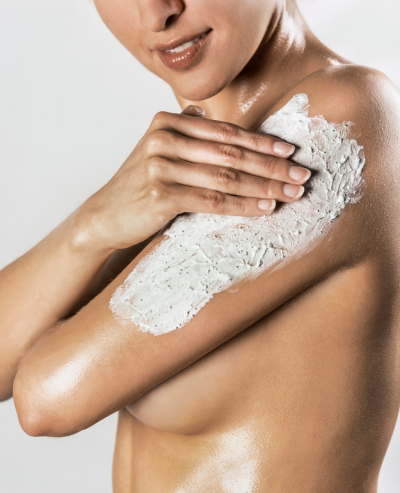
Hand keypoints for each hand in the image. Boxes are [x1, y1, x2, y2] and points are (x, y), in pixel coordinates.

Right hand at [81, 105, 310, 250]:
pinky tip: (265, 208)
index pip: (226, 132)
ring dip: (264, 187)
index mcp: (167, 122)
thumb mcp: (157, 149)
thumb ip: (183, 131)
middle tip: (301, 176)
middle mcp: (163, 138)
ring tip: (291, 194)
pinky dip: (242, 205)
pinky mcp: (161, 194)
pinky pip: (212, 200)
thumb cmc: (139, 185)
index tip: (290, 153)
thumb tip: (205, 115)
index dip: (261, 143)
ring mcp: (161, 165)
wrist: (104, 215)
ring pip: (225, 176)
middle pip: (231, 152)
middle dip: (271, 166)